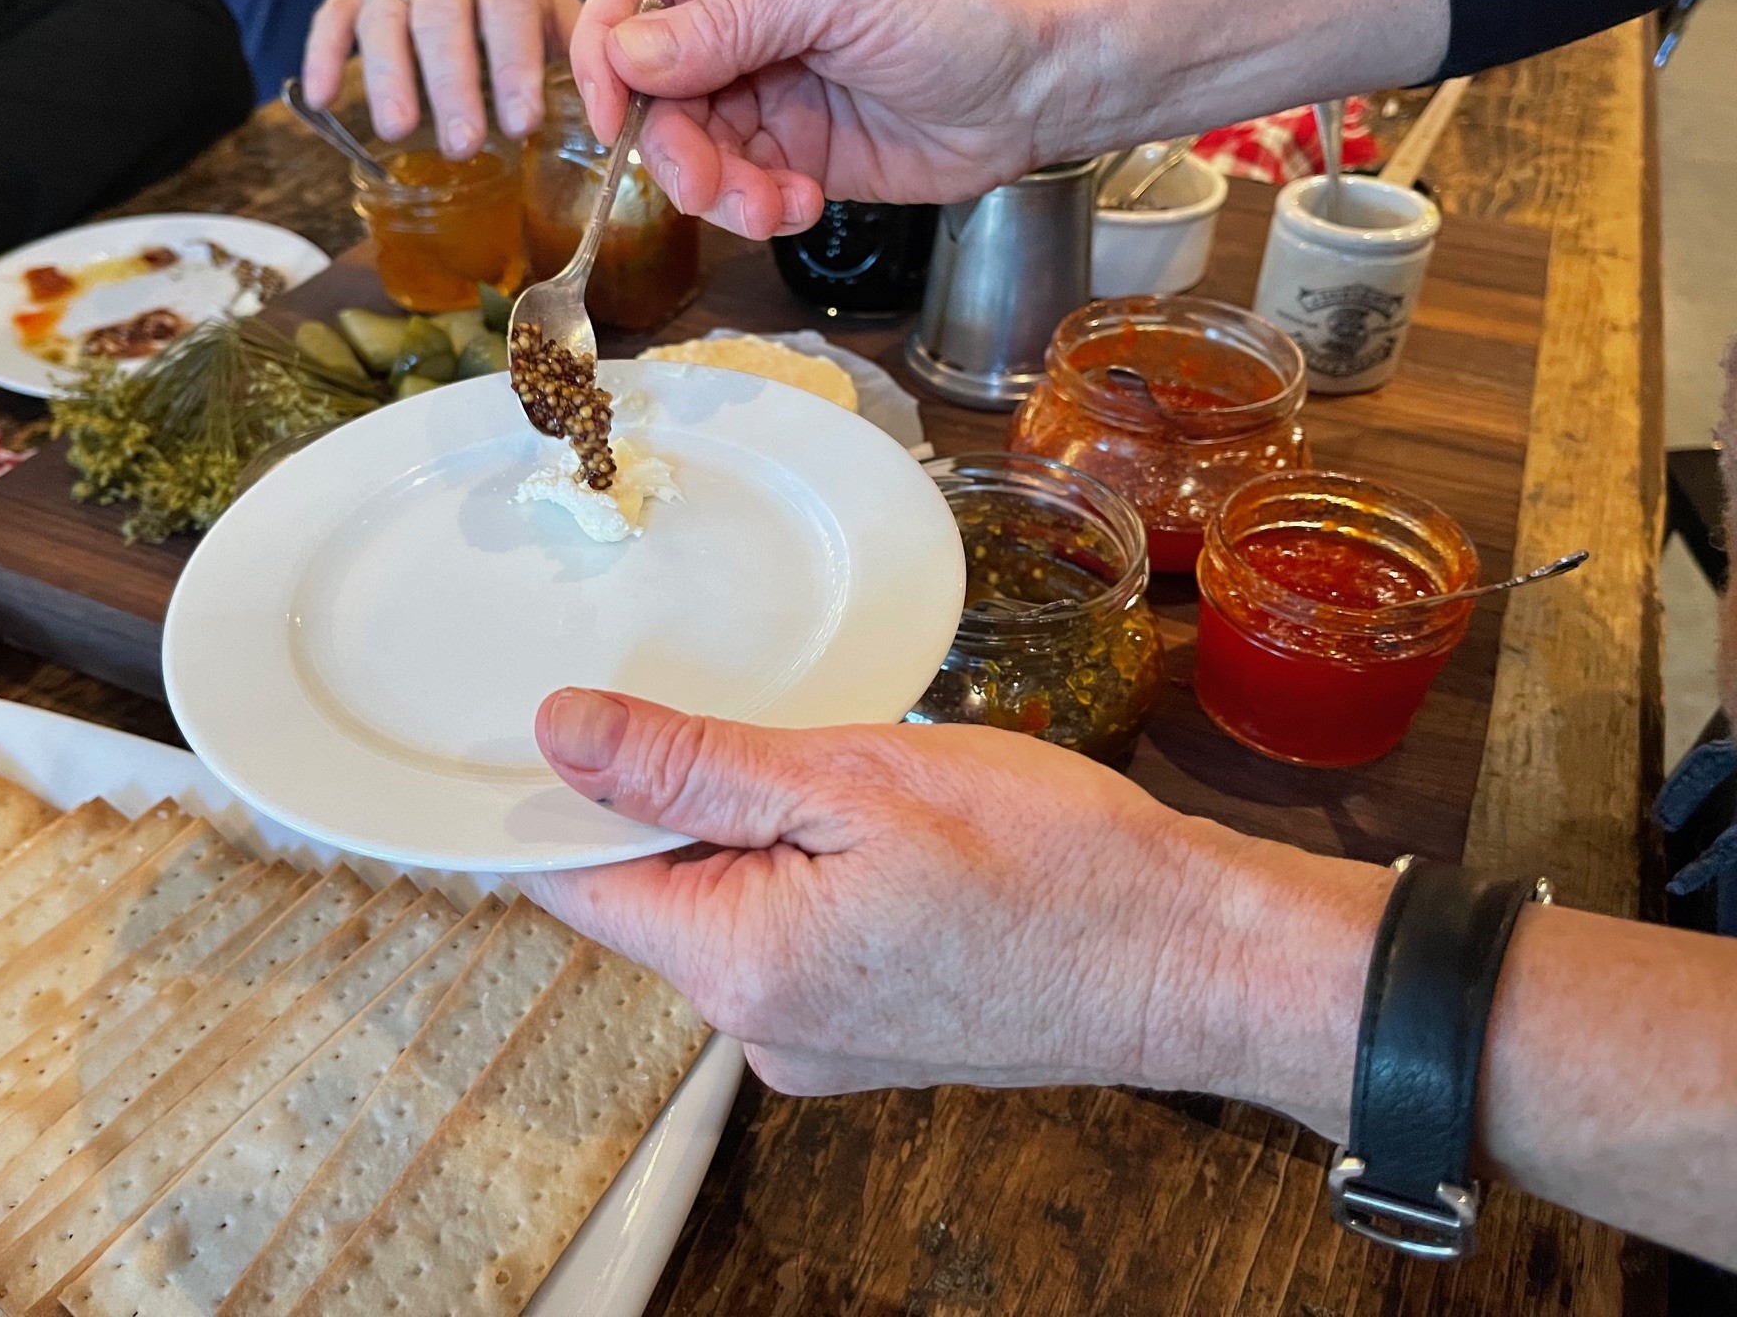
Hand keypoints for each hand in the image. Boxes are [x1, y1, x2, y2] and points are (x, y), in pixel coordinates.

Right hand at [304, 0, 581, 154]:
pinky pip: (331, 17)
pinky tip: (322, 100)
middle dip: (453, 84)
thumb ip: (578, 48)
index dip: (515, 67)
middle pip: (442, 18)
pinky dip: (322, 56)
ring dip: (388, 77)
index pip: (509, 11)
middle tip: (464, 146)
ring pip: (383, 20)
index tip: (523, 124)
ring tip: (399, 132)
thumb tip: (613, 118)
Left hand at [516, 688, 1387, 1114]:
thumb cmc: (1056, 866)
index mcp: (737, 966)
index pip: (577, 880)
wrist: (1200, 962)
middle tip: (784, 733)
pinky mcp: (865, 1040)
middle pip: (655, 893)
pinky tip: (890, 843)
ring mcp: (814, 1045)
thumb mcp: (856, 778)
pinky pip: (792, 944)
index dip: (565, 793)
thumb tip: (564, 735)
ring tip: (859, 789)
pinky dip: (811, 880)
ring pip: (729, 912)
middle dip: (691, 803)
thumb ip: (695, 764)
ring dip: (761, 836)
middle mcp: (759, 1031)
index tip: (587, 717)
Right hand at [568, 0, 1103, 237]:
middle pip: (657, 83)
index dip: (611, 48)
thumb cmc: (966, 5)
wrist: (1046, 87)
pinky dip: (757, 207)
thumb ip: (728, 23)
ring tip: (769, 207)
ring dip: (717, 188)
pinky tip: (802, 204)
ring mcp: (771, 82)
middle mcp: (751, 8)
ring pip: (692, 145)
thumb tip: (630, 54)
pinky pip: (740, 185)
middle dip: (674, 143)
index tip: (614, 113)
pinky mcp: (797, 148)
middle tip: (706, 184)